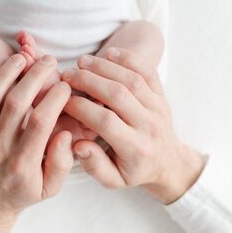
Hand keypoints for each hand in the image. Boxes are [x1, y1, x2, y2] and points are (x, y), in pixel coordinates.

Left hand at [0, 53, 73, 232]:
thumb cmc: (21, 193)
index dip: (54, 99)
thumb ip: (62, 162)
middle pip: (15, 104)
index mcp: (22, 164)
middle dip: (34, 77)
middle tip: (49, 61)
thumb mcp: (49, 188)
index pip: (39, 123)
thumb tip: (65, 133)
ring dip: (4, 74)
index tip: (65, 85)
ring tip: (21, 57)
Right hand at [61, 48, 205, 202]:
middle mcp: (149, 125)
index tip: (63, 101)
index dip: (81, 108)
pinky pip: (148, 71)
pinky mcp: (161, 94)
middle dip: (89, 81)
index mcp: (136, 148)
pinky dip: (130, 59)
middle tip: (67, 75)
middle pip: (117, 95)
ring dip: (104, 67)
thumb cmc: (134, 169)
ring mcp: (158, 107)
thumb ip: (94, 165)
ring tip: (82, 62)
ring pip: (131, 79)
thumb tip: (77, 144)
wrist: (168, 162)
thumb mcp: (113, 180)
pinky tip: (110, 53)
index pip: (106, 122)